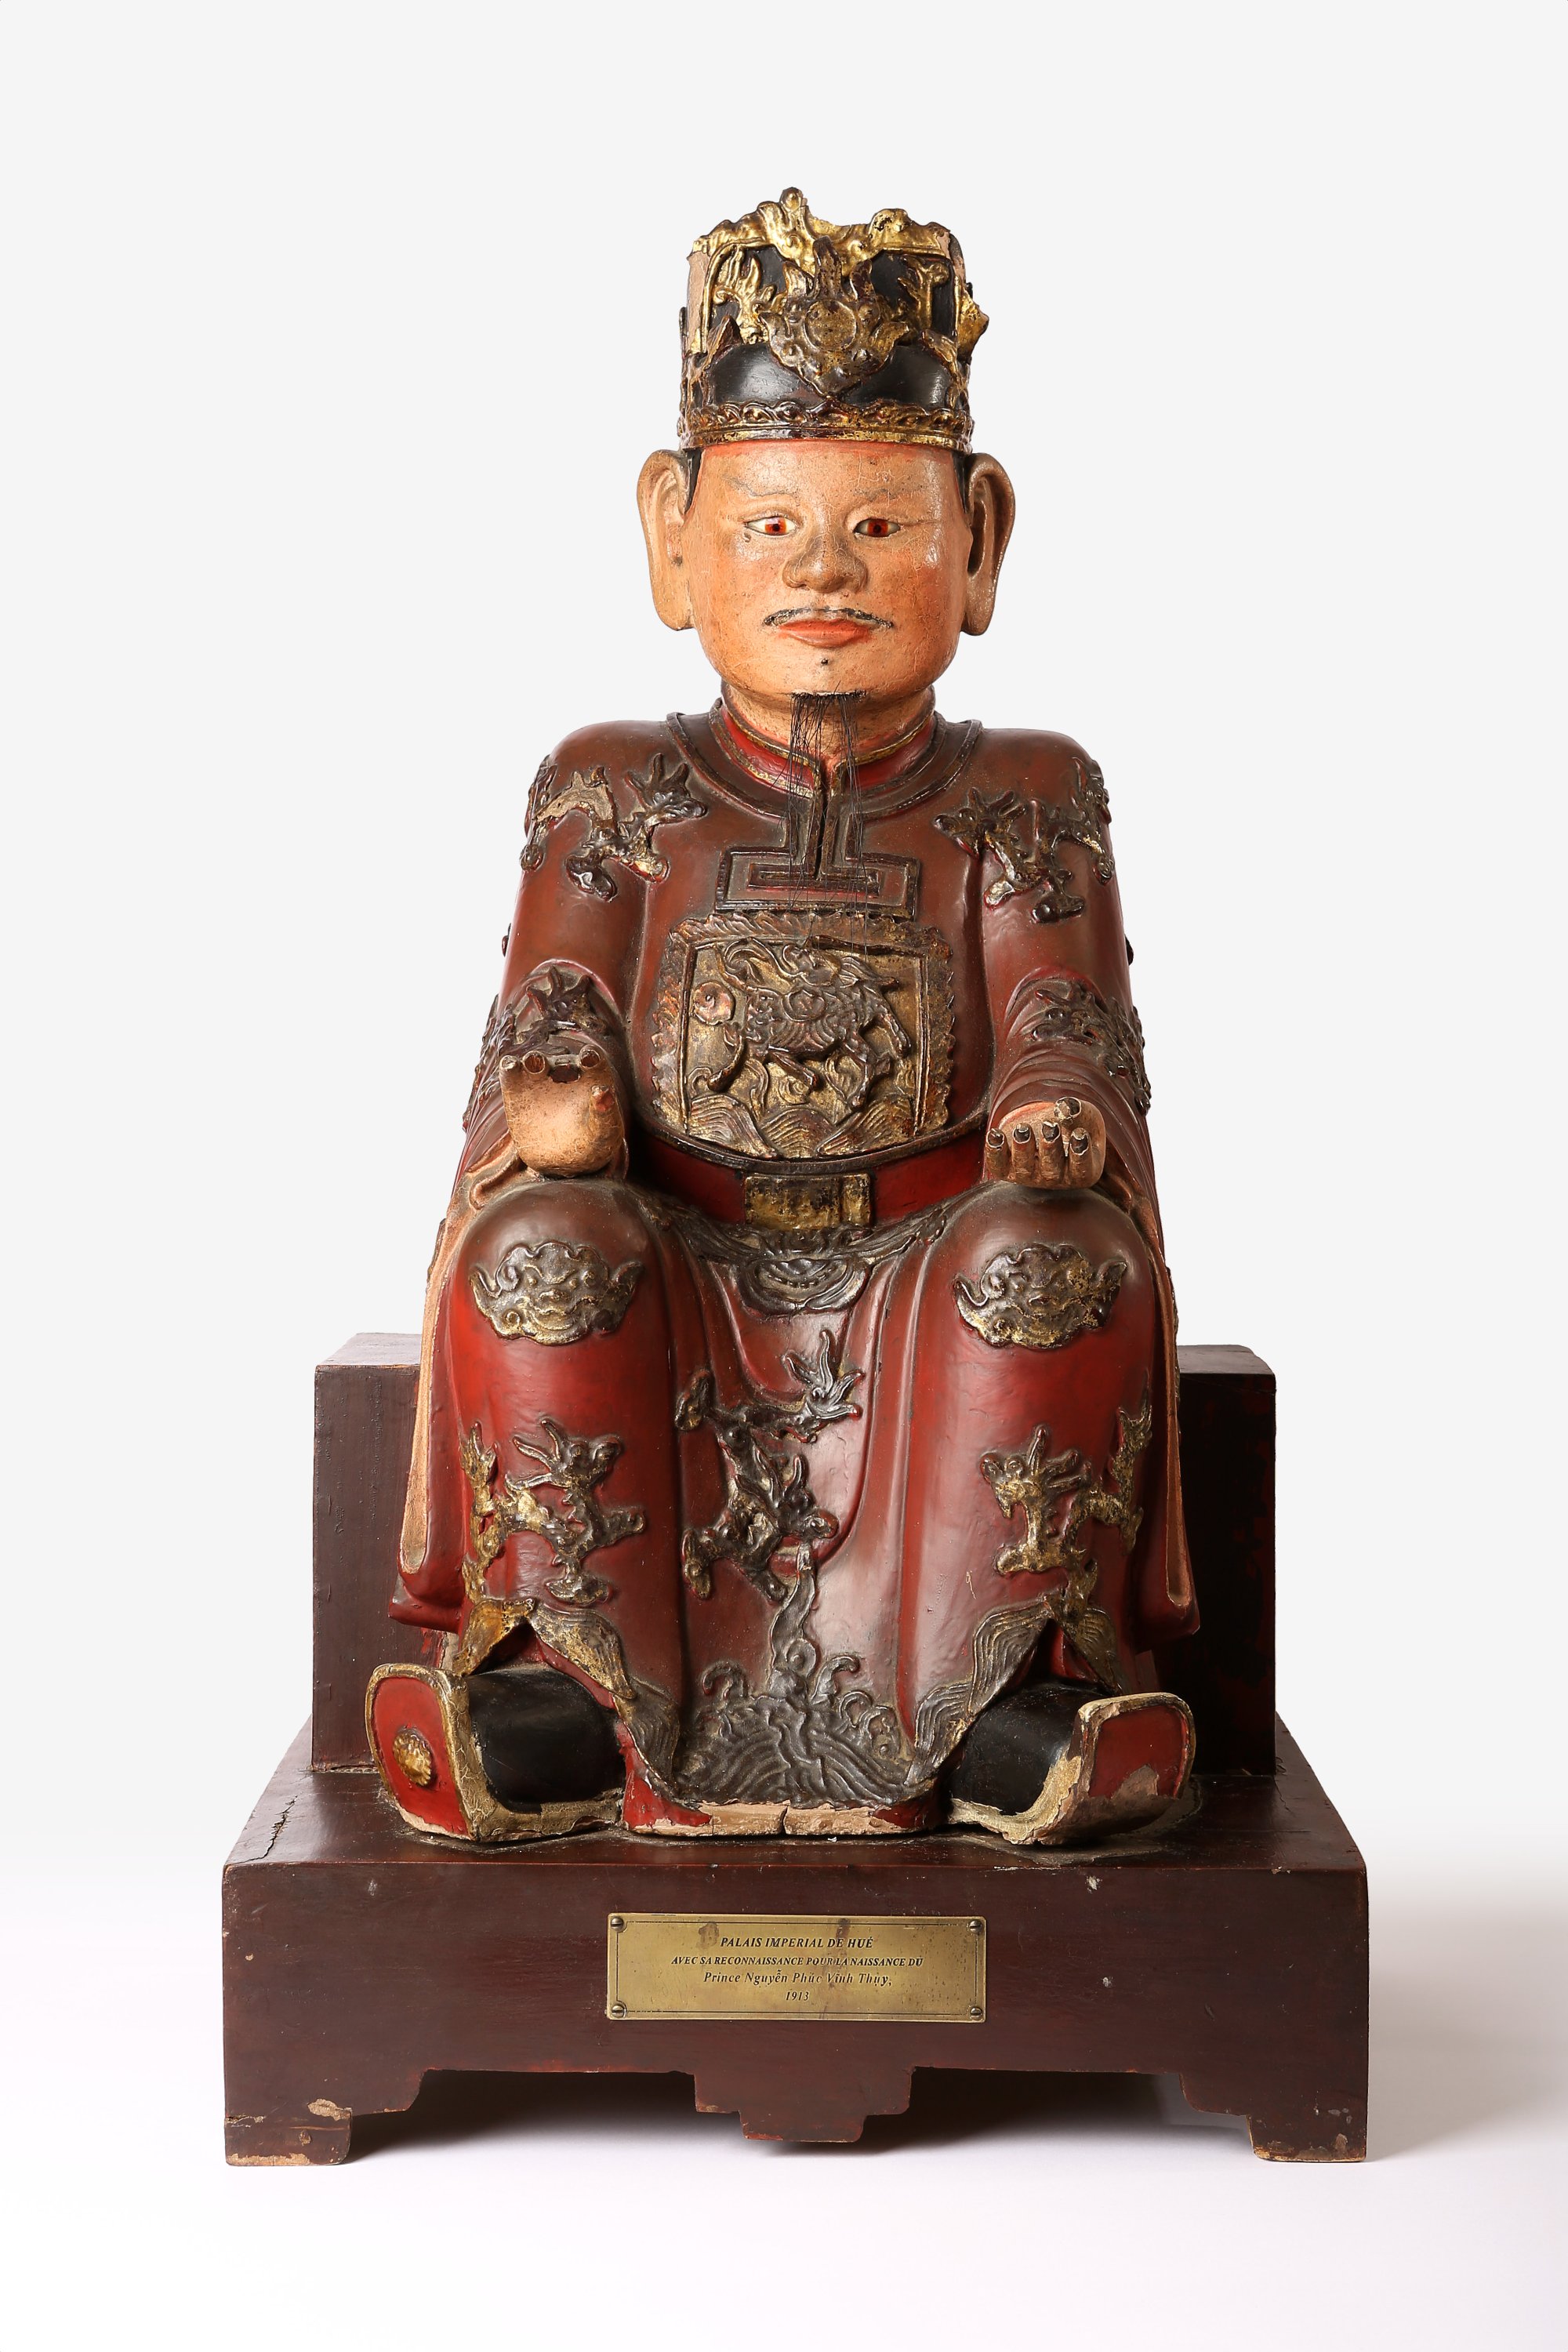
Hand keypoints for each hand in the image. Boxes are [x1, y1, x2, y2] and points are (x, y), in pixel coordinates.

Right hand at [499, 1042, 626, 1175]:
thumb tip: (603, 1092)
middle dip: (562, 1062)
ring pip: (535, 1060)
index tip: (589, 1060)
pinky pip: (511, 1070)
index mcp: (592, 1076)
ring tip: (535, 1065)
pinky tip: (511, 1068)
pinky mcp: (517, 1087)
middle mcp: (565, 1071)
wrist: (562, 1158)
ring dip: (535, 1060)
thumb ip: (605, 1113)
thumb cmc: (590, 1142)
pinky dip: (510, 1066)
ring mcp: (540, 1077)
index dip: (591, 1056)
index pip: (592, 1059)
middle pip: (562, 1060)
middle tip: (563, 1070)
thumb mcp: (603, 1133)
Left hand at [984, 1097, 1106, 1188]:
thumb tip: (1064, 1107)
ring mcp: (1030, 1177)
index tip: (1079, 1134)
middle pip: (1051, 1171)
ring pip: (1024, 1169)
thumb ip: (1078, 1111)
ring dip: (1022, 1149)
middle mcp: (1055, 1179)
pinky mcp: (1007, 1170)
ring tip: (1023, 1128)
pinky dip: (994, 1152)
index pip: (1082, 1169)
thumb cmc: (1073, 1125)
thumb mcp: (1084, 1116)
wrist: (1046, 1128)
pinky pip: (998, 1166)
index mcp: (1082, 1171)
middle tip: (1049, 1126)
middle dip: (1050, 1148)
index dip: (1081, 1153)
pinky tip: (994, 1134)